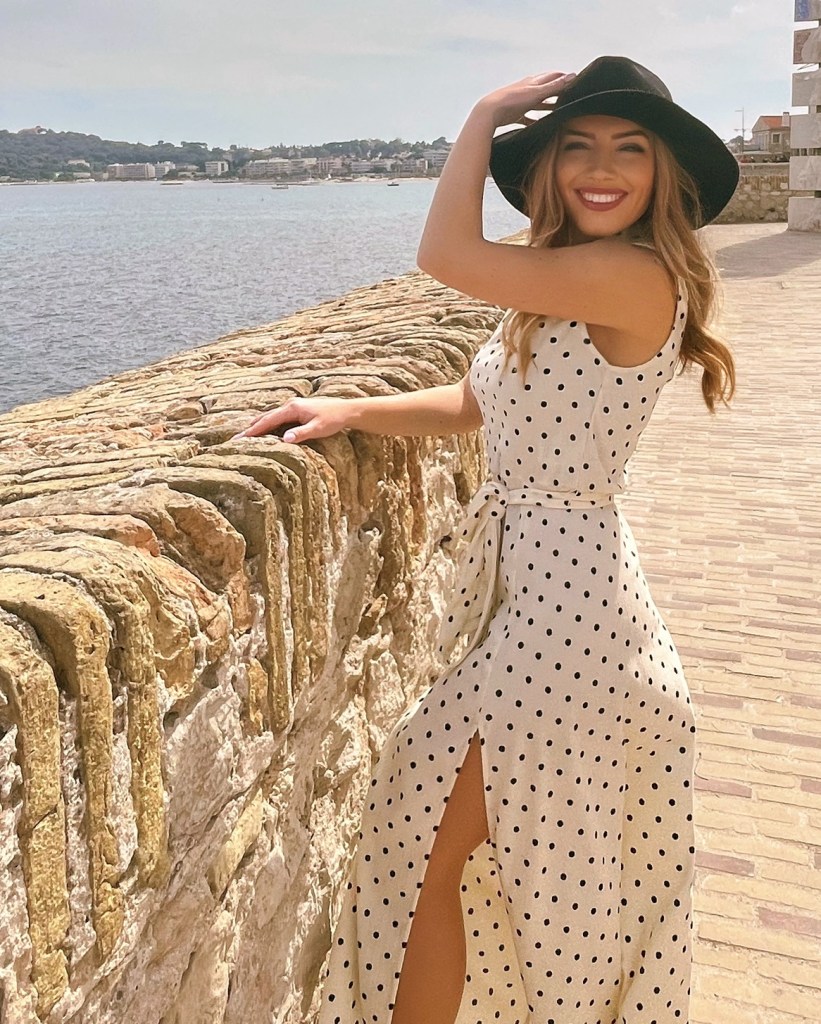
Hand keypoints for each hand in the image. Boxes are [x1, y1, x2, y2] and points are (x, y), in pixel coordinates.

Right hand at [231, 396, 352, 443]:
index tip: (240, 438)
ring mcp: (292, 407)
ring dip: (258, 426)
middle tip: (235, 439)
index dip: (253, 430)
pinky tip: (264, 431)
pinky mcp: (297, 411)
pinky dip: (267, 425)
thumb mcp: (318, 429)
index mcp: (292, 408)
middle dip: (250, 428)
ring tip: (244, 436)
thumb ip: (301, 434)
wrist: (346, 411)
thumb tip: (285, 439)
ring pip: (270, 417)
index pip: (268, 420)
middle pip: (265, 417)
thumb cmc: (334, 419)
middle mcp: (289, 405)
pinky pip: (277, 419)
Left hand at [475, 70, 576, 128]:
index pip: (552, 76)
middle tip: (569, 95)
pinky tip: (539, 125)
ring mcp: (520, 102)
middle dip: (556, 91)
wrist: (489, 112)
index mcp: (533, 82)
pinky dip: (535, 120)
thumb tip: (573, 76)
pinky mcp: (514, 115)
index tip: (575, 80)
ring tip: (557, 110)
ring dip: (547, 105)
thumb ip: (554, 86)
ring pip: (537, 103)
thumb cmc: (512, 100)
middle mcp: (527, 90)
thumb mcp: (537, 93)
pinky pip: (528, 117)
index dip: (563, 78)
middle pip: (545, 89)